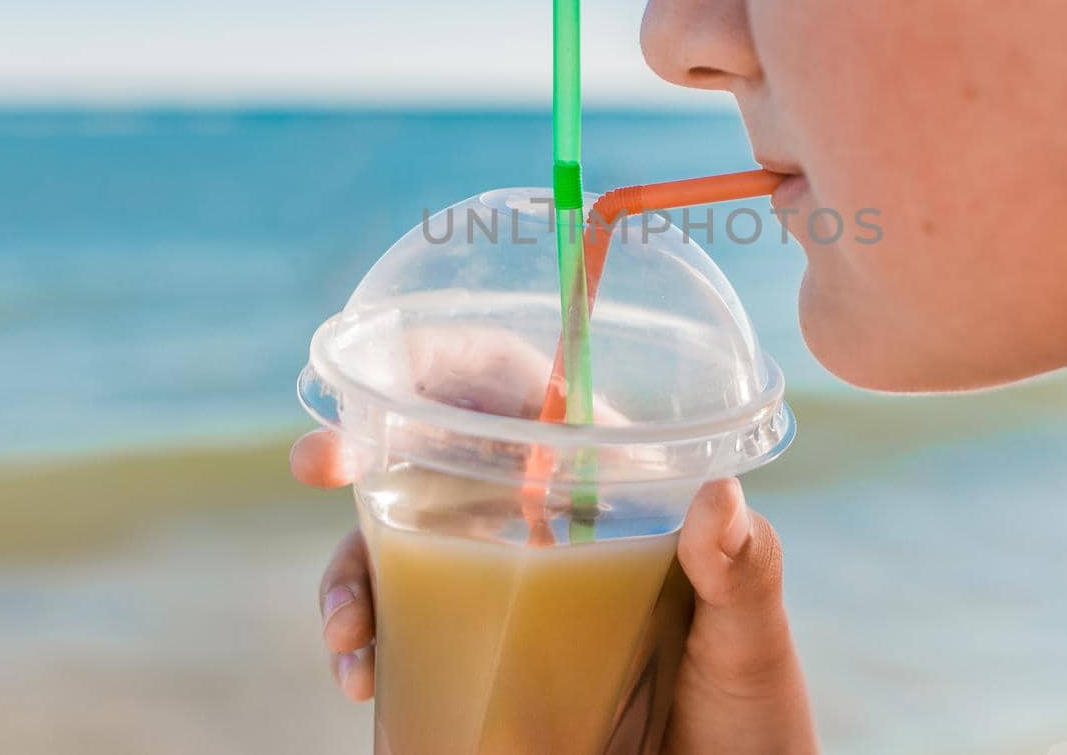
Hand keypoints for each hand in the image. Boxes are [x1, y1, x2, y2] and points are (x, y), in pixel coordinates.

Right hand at [289, 326, 816, 751]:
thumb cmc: (748, 700)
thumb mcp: (750, 630)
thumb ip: (741, 565)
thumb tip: (719, 499)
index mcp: (605, 481)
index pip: (515, 391)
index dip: (446, 365)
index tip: (392, 372)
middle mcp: (542, 522)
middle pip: (434, 458)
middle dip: (362, 448)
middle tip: (317, 460)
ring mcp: (503, 587)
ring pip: (399, 546)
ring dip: (350, 571)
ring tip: (347, 634)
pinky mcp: (478, 652)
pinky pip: (403, 627)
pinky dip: (366, 639)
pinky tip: (362, 673)